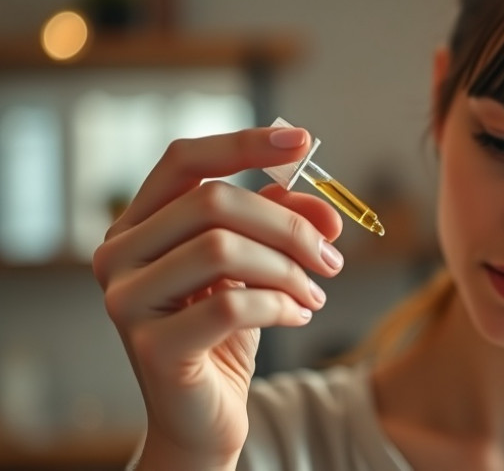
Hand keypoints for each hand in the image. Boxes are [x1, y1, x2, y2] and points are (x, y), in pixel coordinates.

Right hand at [92, 127, 343, 467]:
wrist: (202, 416)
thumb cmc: (225, 331)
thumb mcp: (256, 267)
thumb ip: (280, 224)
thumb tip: (326, 209)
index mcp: (139, 224)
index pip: (184, 160)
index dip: (244, 143)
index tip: (303, 140)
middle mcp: (119, 254)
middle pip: (214, 202)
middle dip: (288, 225)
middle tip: (331, 256)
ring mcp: (127, 300)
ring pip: (223, 248)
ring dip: (289, 268)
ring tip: (316, 291)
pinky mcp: (151, 346)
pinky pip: (233, 303)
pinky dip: (281, 305)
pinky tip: (298, 316)